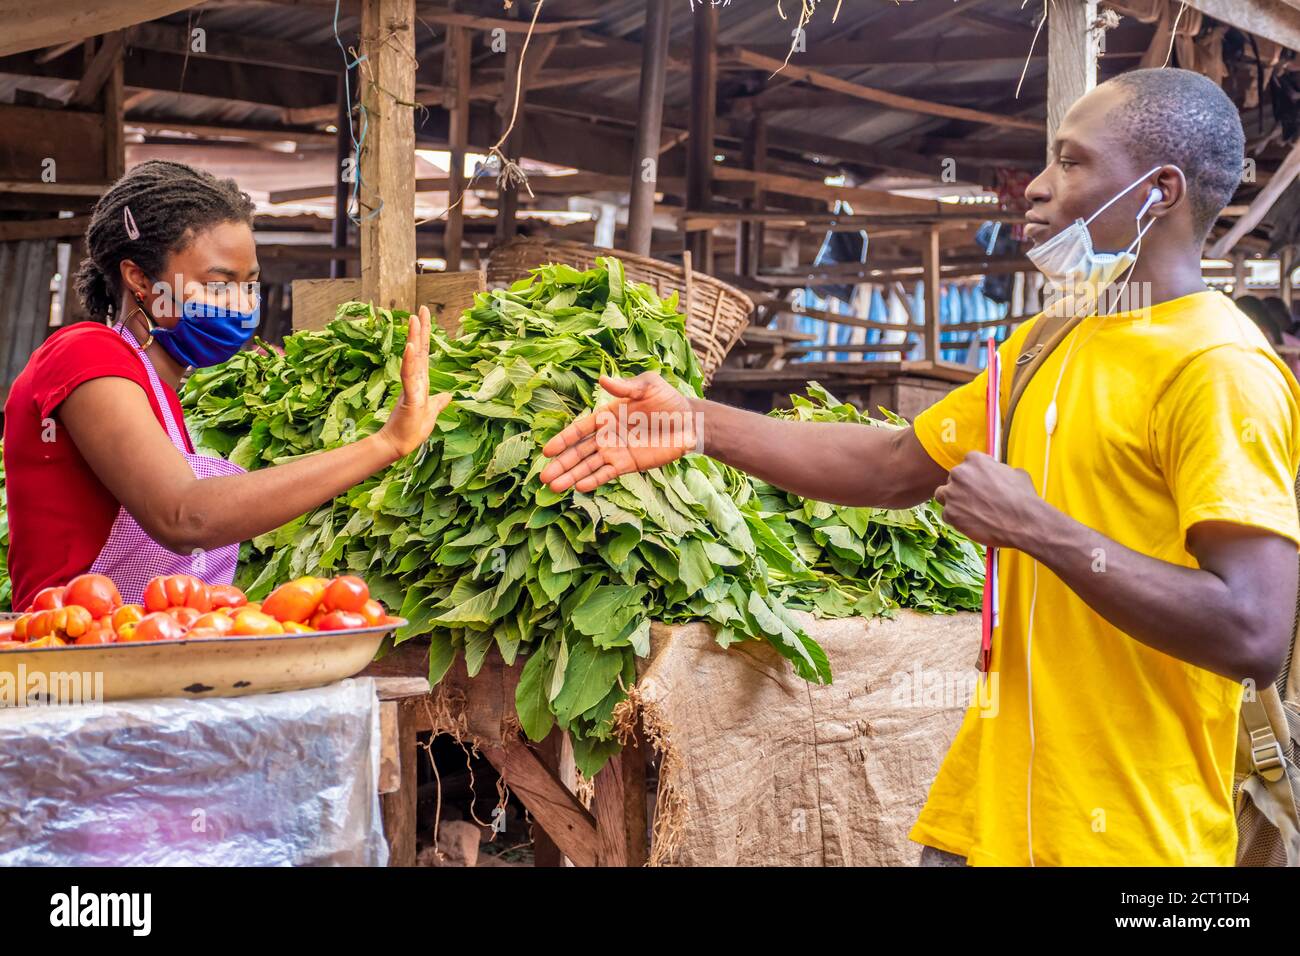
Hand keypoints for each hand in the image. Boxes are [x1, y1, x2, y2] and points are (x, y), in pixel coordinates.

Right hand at [377, 306, 451, 459]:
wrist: (400, 445)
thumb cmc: (413, 429)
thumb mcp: (432, 412)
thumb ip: (440, 402)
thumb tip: (449, 395)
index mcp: (421, 381)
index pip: (425, 354)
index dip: (425, 335)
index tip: (424, 317)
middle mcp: (415, 380)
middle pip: (419, 350)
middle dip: (420, 329)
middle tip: (421, 309)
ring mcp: (411, 386)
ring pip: (413, 358)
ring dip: (414, 338)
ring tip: (413, 320)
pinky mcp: (409, 396)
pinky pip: (409, 375)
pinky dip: (410, 360)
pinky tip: (411, 346)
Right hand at [539, 372, 696, 492]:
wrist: (689, 422)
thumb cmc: (667, 400)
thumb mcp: (647, 387)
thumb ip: (625, 386)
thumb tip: (602, 379)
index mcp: (606, 416)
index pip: (579, 430)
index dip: (563, 440)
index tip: (547, 451)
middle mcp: (606, 436)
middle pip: (579, 452)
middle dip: (561, 464)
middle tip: (543, 477)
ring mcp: (616, 452)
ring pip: (589, 466)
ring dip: (572, 476)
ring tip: (554, 487)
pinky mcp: (628, 465)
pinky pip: (607, 474)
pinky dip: (594, 480)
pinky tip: (580, 488)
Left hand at [933, 452, 1043, 548]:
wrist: (1025, 522)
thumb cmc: (1024, 497)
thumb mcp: (1015, 473)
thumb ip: (999, 470)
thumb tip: (997, 472)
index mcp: (974, 459)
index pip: (967, 464)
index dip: (974, 475)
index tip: (980, 484)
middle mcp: (959, 473)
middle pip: (953, 479)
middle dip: (962, 488)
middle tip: (976, 500)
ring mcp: (952, 493)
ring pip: (943, 495)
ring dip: (953, 501)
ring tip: (969, 511)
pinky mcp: (950, 513)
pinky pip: (947, 514)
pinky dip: (956, 519)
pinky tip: (971, 522)